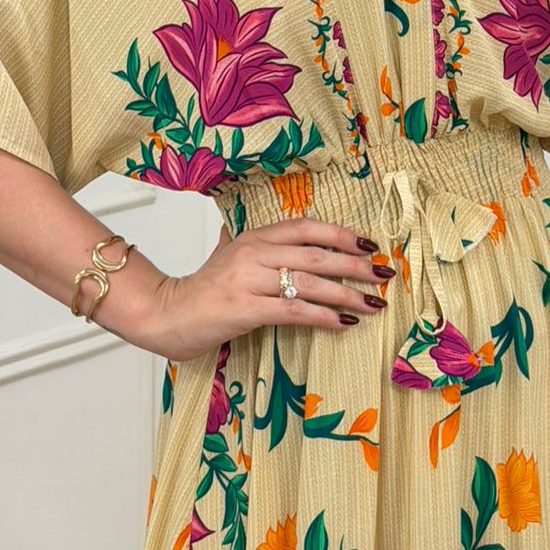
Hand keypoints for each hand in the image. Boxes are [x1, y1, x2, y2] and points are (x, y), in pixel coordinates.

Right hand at [148, 218, 394, 363]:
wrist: (166, 313)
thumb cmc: (200, 289)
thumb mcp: (224, 254)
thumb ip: (242, 241)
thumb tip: (250, 229)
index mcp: (254, 237)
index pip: (306, 227)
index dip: (340, 233)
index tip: (368, 244)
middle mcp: (254, 253)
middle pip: (316, 254)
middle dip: (355, 265)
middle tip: (383, 274)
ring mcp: (249, 280)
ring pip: (309, 282)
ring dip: (347, 294)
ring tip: (373, 303)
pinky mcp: (246, 309)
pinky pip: (294, 310)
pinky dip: (323, 316)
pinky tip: (344, 322)